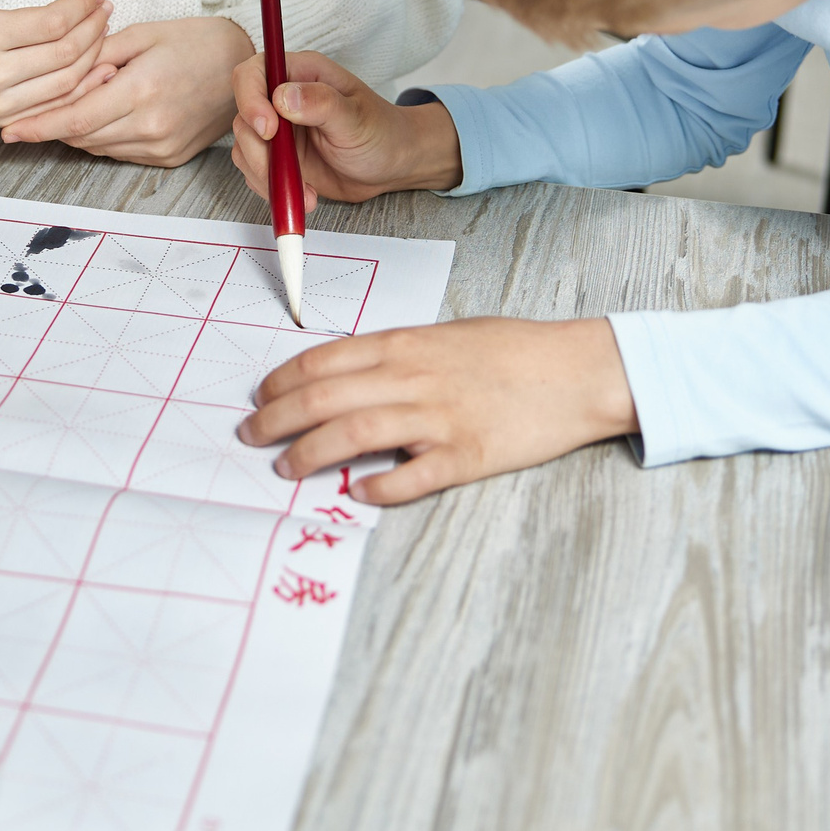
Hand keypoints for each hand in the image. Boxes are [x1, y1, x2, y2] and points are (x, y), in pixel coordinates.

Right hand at [0, 0, 114, 123]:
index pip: (52, 23)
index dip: (82, 6)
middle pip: (65, 54)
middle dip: (94, 29)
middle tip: (106, 9)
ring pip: (66, 84)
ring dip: (94, 57)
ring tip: (102, 30)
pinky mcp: (2, 119)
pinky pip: (54, 107)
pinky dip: (81, 87)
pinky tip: (96, 65)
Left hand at [0, 18, 253, 164]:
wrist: (244, 70)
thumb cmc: (196, 43)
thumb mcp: (143, 35)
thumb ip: (97, 55)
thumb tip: (61, 74)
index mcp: (141, 90)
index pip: (74, 118)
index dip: (37, 126)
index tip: (10, 131)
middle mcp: (150, 126)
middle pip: (81, 136)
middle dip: (54, 123)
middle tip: (36, 107)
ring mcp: (160, 147)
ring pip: (97, 147)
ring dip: (79, 130)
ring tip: (80, 101)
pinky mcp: (168, 158)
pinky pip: (119, 152)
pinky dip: (104, 136)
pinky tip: (108, 113)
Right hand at [228, 50, 464, 206]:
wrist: (392, 166)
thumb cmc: (382, 132)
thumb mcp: (356, 118)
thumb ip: (321, 104)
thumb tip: (282, 97)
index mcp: (301, 74)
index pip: (253, 74)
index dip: (250, 99)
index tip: (268, 130)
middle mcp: (283, 99)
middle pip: (243, 116)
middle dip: (258, 151)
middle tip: (285, 172)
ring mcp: (279, 131)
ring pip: (245, 148)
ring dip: (265, 176)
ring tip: (303, 191)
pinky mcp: (279, 159)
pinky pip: (256, 173)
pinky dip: (273, 190)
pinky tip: (306, 196)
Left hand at [238, 317, 635, 504]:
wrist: (578, 369)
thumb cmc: (513, 350)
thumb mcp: (446, 336)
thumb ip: (397, 356)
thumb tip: (346, 377)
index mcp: (407, 345)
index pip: (323, 362)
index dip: (281, 382)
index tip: (259, 399)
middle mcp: (415, 378)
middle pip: (324, 399)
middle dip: (276, 420)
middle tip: (250, 437)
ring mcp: (440, 417)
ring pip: (354, 435)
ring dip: (309, 454)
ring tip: (285, 468)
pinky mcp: (469, 454)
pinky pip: (412, 476)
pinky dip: (378, 487)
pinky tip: (354, 494)